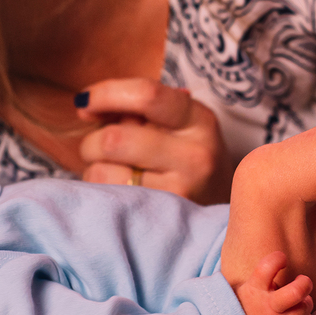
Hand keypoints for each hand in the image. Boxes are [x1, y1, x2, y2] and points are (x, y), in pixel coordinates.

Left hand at [77, 78, 232, 203]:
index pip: (147, 95)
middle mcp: (195, 156)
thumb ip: (135, 108)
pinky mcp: (161, 221)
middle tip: (100, 147)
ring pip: (102, 173)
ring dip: (95, 169)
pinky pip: (105, 200)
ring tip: (116, 172)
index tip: (85, 101)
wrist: (231, 208)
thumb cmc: (186, 156)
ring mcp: (181, 192)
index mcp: (199, 120)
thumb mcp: (178, 122)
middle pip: (114, 139)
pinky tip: (120, 192)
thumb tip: (85, 106)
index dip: (106, 94)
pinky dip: (100, 192)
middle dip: (93, 141)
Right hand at [234, 251, 315, 314]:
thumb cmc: (239, 309)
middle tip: (302, 282)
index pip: (269, 265)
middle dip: (305, 283)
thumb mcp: (242, 289)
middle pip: (297, 292)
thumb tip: (277, 262)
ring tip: (298, 301)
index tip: (281, 260)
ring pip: (304, 309)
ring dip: (305, 302)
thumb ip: (258, 278)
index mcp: (254, 290)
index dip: (278, 258)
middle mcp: (266, 308)